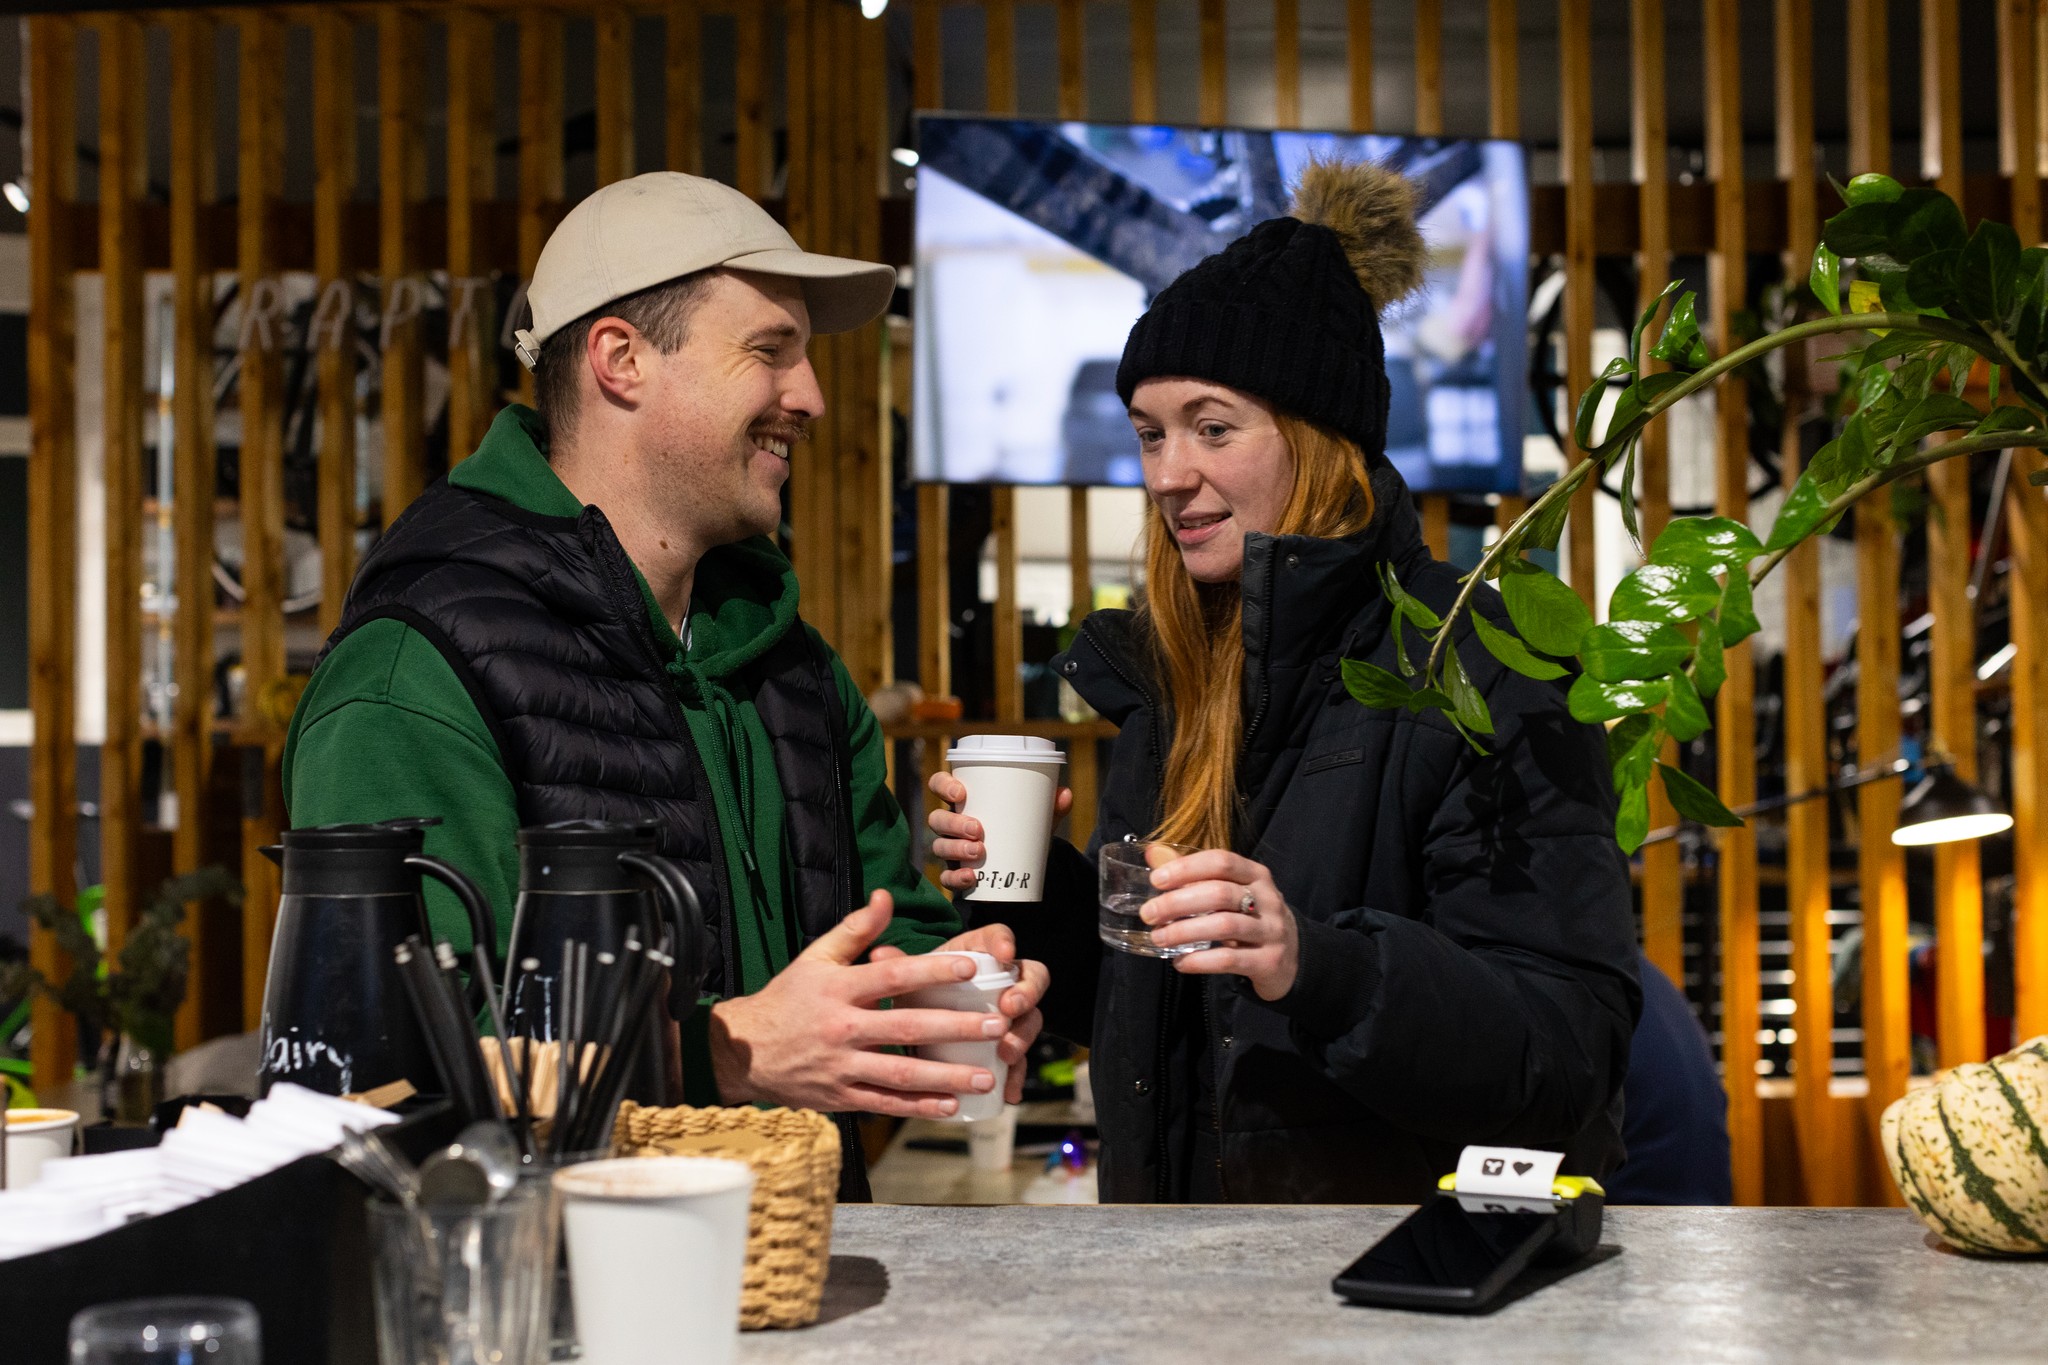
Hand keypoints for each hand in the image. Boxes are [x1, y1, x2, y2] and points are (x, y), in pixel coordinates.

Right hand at [707, 891, 1013, 1117]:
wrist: (746, 1050)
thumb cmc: (788, 999)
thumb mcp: (816, 958)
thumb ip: (855, 930)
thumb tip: (886, 897)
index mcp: (839, 989)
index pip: (892, 977)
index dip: (931, 971)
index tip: (970, 969)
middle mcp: (842, 1029)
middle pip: (906, 1028)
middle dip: (955, 1029)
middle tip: (996, 1027)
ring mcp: (842, 1067)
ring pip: (901, 1074)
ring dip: (947, 1076)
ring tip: (986, 1075)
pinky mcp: (841, 1096)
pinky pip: (885, 1103)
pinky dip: (919, 1106)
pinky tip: (951, 1105)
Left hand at [872, 921, 1046, 1103]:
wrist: (918, 1028)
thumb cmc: (916, 992)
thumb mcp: (905, 979)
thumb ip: (897, 964)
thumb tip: (878, 955)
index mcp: (977, 955)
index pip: (998, 938)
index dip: (1005, 942)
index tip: (1004, 953)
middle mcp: (1002, 981)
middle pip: (1030, 978)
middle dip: (1025, 992)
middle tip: (1010, 1007)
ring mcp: (1010, 1015)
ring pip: (1029, 1019)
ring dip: (1023, 1036)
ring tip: (1006, 1053)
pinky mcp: (1007, 1045)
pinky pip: (1022, 1059)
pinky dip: (1017, 1076)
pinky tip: (1009, 1092)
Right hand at [926, 769, 1073, 892]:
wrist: (1020, 864)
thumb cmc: (1019, 828)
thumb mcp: (1035, 816)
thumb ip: (1050, 806)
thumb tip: (1065, 794)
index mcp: (964, 801)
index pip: (939, 784)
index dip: (943, 785)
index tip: (961, 793)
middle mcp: (951, 824)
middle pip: (937, 819)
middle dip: (954, 823)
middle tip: (978, 829)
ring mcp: (950, 849)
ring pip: (939, 847)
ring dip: (956, 849)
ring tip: (978, 851)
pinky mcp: (955, 873)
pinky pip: (947, 877)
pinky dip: (956, 878)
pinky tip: (972, 878)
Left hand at [1143, 850, 1300, 1001]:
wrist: (1293, 957)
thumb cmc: (1251, 917)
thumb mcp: (1230, 891)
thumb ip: (1192, 873)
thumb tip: (1153, 853)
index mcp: (1256, 875)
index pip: (1222, 861)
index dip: (1187, 868)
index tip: (1157, 879)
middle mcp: (1267, 899)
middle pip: (1220, 893)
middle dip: (1178, 902)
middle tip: (1148, 914)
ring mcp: (1271, 931)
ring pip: (1225, 926)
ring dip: (1185, 932)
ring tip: (1158, 937)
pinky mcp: (1269, 961)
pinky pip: (1230, 959)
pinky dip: (1200, 961)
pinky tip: (1180, 962)